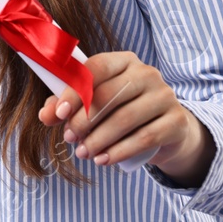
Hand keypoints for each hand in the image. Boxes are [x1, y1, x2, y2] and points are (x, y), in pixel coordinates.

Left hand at [37, 51, 214, 185]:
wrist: (167, 130)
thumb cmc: (122, 110)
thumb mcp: (94, 104)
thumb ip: (66, 106)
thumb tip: (45, 115)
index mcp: (123, 60)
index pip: (96, 68)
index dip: (75, 91)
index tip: (59, 113)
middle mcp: (146, 73)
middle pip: (109, 96)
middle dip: (84, 121)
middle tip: (69, 139)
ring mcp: (165, 95)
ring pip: (125, 118)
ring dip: (98, 139)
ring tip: (83, 153)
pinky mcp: (177, 120)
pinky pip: (145, 137)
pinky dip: (120, 151)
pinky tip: (103, 160)